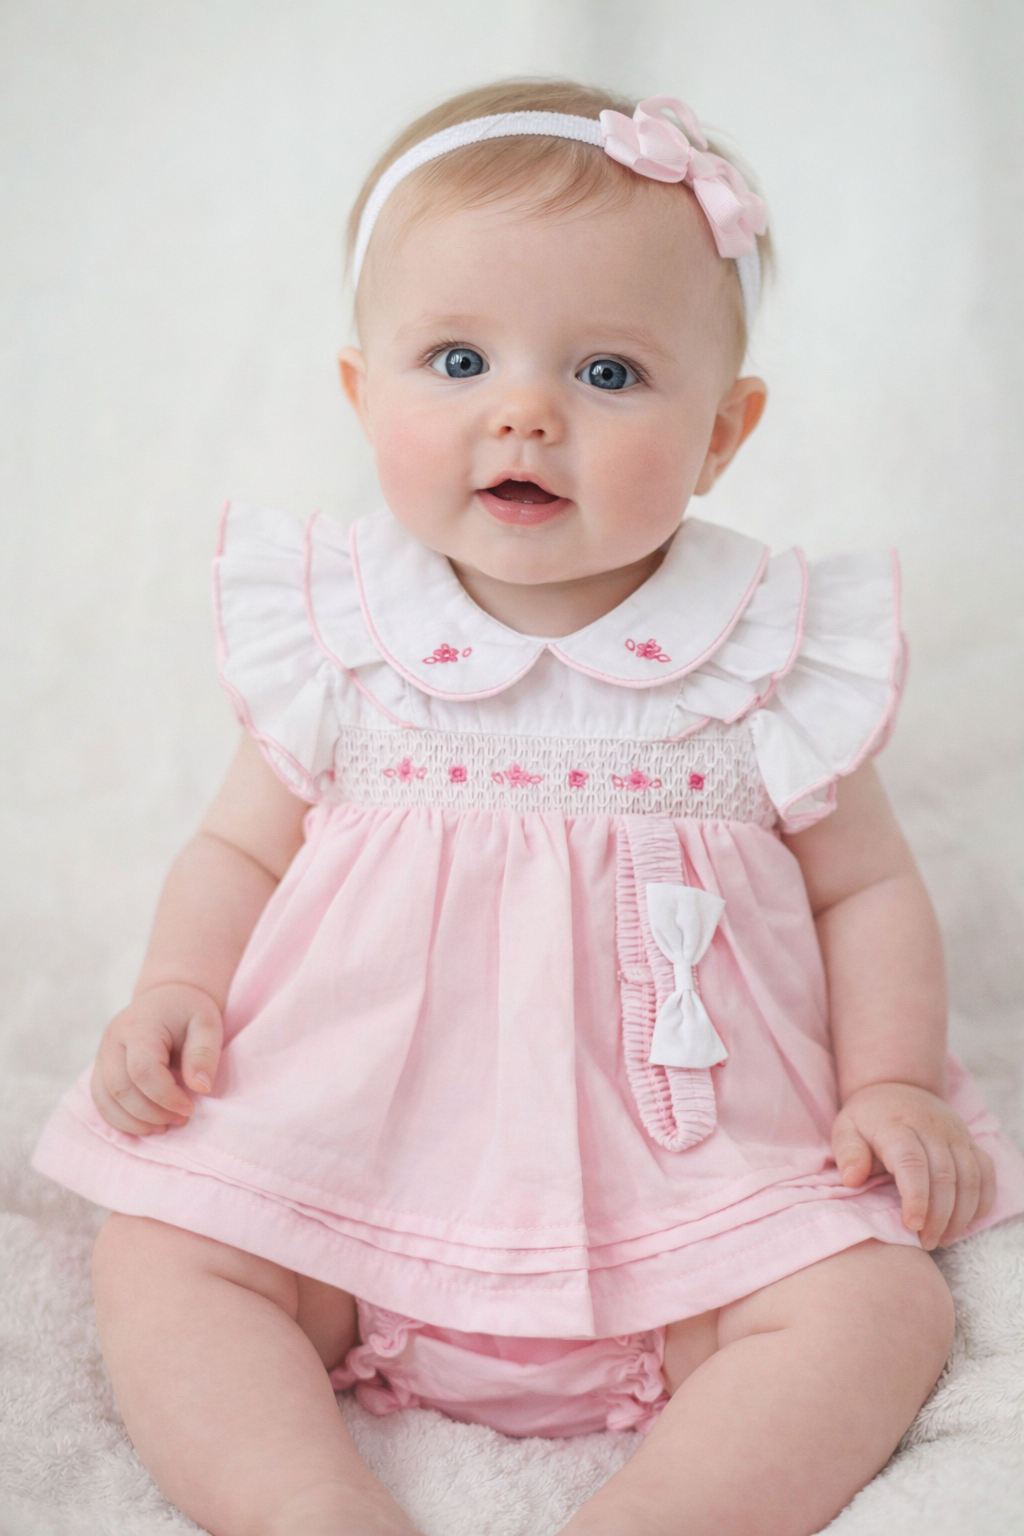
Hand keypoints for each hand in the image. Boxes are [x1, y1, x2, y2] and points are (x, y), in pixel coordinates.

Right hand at [91, 983, 222, 1136]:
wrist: (166, 999)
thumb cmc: (188, 1012)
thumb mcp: (207, 1024)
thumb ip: (204, 1053)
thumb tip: (200, 1088)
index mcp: (139, 1027)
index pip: (143, 1071)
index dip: (165, 1097)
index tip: (190, 1108)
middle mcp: (113, 1040)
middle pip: (120, 1089)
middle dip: (151, 1113)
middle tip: (181, 1119)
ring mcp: (102, 1054)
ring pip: (105, 1099)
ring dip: (134, 1121)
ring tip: (165, 1126)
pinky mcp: (101, 1068)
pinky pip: (101, 1101)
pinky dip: (121, 1120)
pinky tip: (147, 1125)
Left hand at [832, 1082, 995, 1248]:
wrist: (897, 1086)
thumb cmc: (868, 1118)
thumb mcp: (846, 1128)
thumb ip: (848, 1153)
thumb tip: (851, 1179)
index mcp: (897, 1126)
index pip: (912, 1163)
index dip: (916, 1197)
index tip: (912, 1226)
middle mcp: (931, 1128)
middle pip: (945, 1177)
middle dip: (938, 1216)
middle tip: (926, 1242)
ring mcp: (955, 1134)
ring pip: (970, 1178)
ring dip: (960, 1214)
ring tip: (942, 1238)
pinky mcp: (970, 1141)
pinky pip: (986, 1172)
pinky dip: (982, 1200)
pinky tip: (966, 1221)